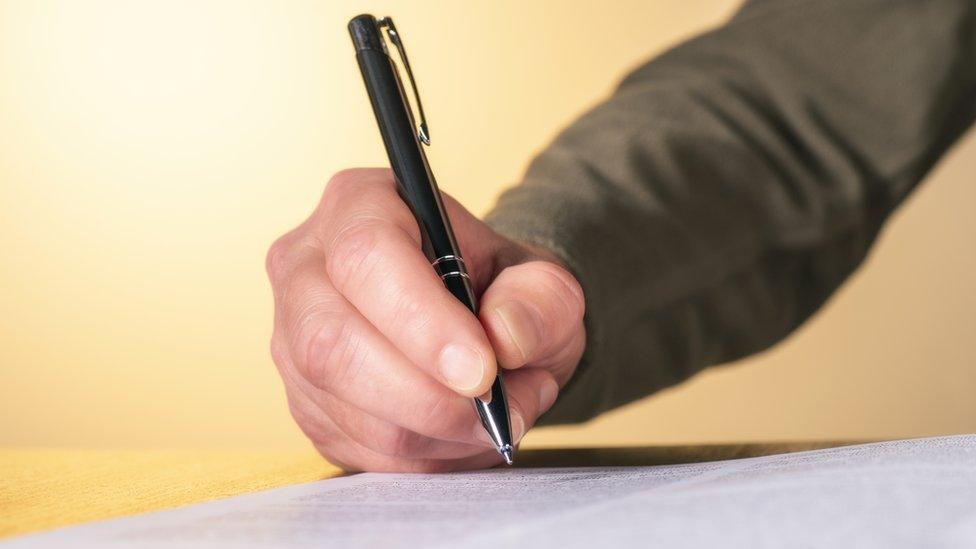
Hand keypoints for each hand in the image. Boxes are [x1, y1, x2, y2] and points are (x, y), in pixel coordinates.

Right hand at [266, 168, 584, 471]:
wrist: (481, 326)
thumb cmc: (501, 292)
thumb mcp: (544, 283)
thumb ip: (540, 301)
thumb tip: (505, 338)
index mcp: (360, 205)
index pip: (366, 258)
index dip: (422, 323)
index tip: (482, 371)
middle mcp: (306, 266)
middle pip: (334, 341)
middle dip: (426, 395)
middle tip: (497, 409)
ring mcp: (292, 337)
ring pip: (346, 406)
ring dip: (436, 430)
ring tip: (496, 414)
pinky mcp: (304, 401)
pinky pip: (355, 446)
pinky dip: (423, 454)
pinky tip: (461, 431)